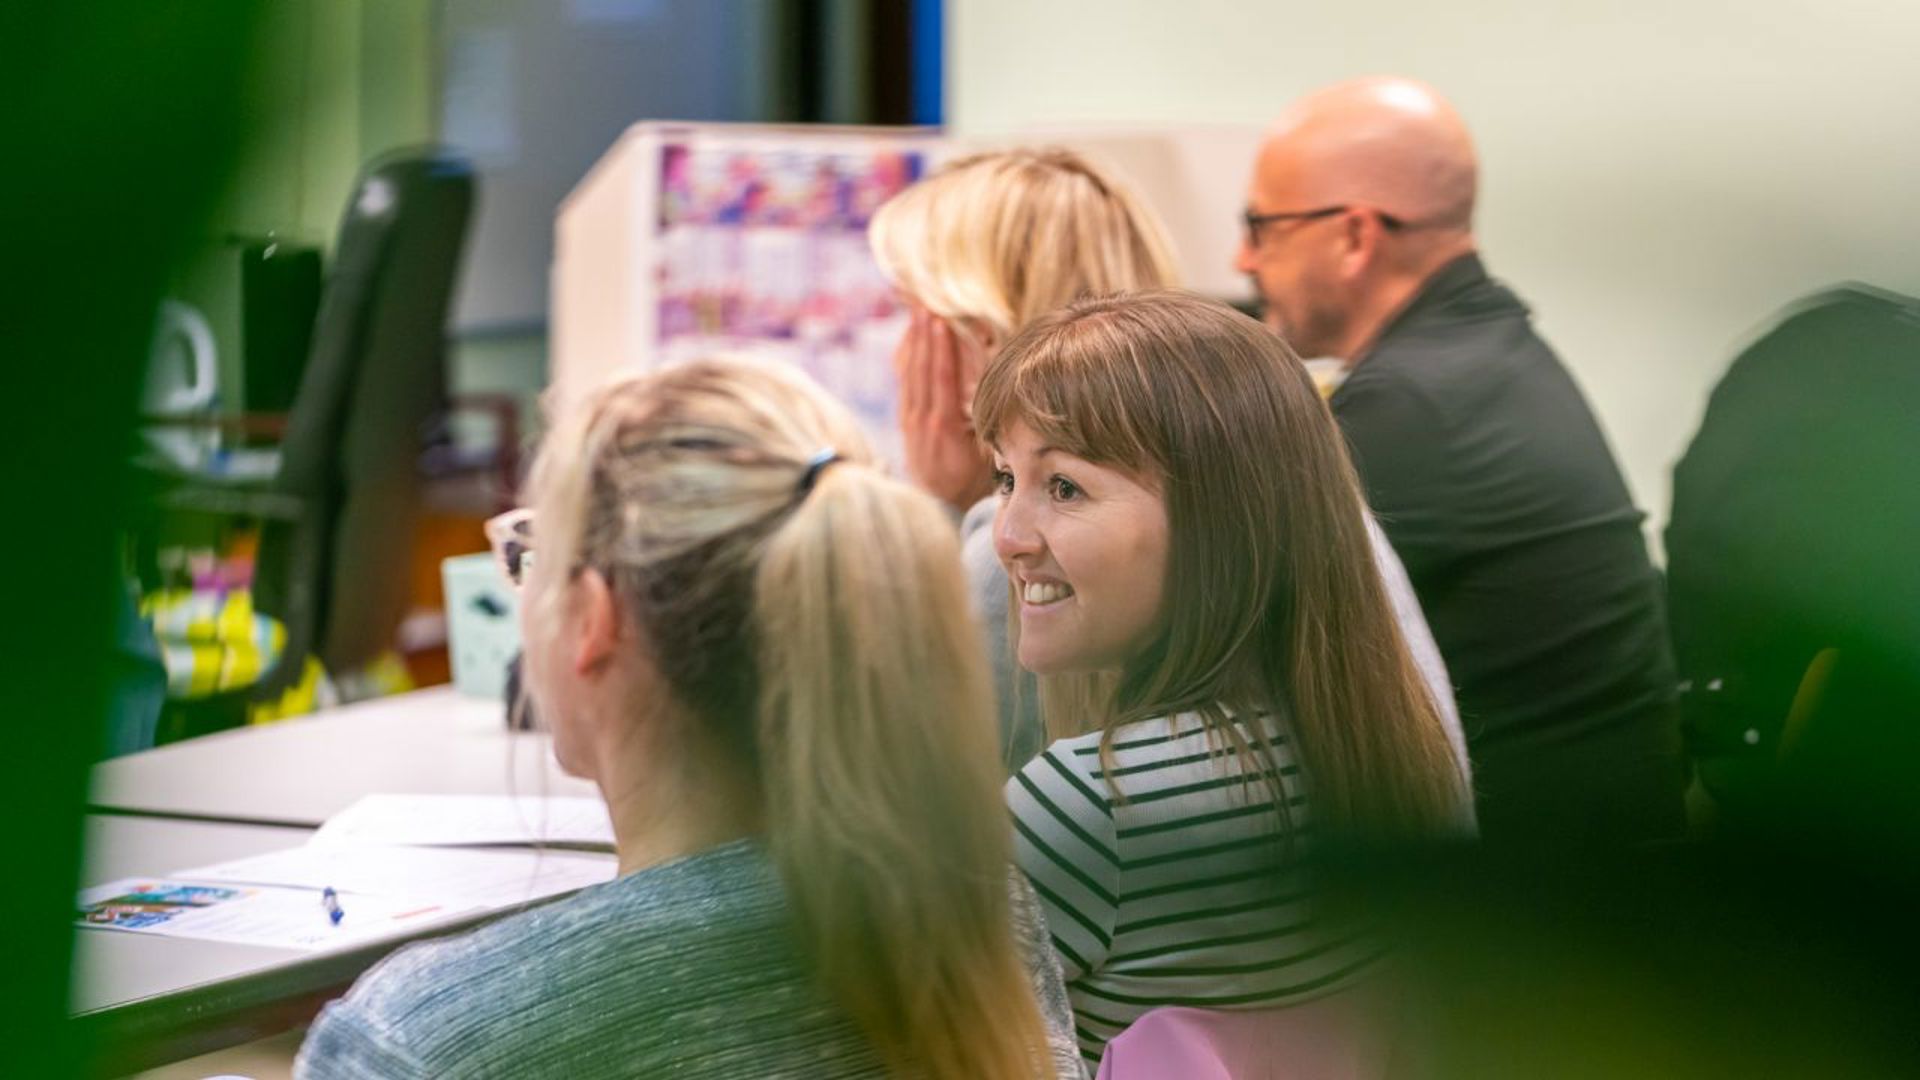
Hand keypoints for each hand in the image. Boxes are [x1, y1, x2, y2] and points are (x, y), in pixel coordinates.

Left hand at [895, 306, 994, 512]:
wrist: (940, 506)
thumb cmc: (973, 480)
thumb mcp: (987, 453)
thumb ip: (988, 421)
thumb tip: (1000, 388)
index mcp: (944, 427)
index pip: (940, 379)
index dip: (940, 348)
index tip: (942, 321)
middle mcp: (922, 421)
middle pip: (922, 369)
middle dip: (925, 335)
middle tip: (927, 304)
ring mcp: (910, 421)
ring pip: (910, 373)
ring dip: (914, 340)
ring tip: (917, 312)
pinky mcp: (905, 421)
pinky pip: (905, 382)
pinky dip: (908, 357)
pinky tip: (911, 338)